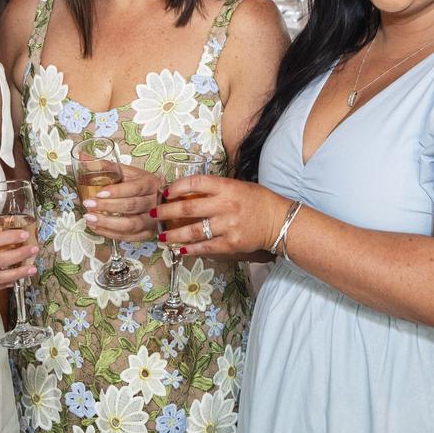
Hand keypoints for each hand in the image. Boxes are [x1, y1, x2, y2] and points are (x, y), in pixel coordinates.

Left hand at [84, 163, 160, 241]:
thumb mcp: (127, 172)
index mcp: (150, 183)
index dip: (117, 191)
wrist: (159, 200)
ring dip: (108, 223)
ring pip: (131, 224)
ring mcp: (152, 220)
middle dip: (108, 206)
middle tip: (89, 204)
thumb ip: (105, 166)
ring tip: (89, 218)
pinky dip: (110, 233)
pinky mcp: (147, 234)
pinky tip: (96, 227)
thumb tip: (82, 157)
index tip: (99, 192)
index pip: (135, 188)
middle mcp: (154, 202)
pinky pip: (128, 237)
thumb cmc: (140, 184)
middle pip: (131, 206)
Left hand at [153, 175, 289, 256]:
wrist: (280, 221)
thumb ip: (215, 189)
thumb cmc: (258, 201)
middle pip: (188, 209)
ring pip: (193, 231)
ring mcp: (228, 226)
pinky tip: (180, 249)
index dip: (177, 187)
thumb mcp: (238, 186)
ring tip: (162, 236)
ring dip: (174, 234)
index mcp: (227, 187)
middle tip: (154, 214)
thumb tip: (188, 193)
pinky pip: (206, 247)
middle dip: (166, 211)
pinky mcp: (231, 244)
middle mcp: (225, 206)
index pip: (195, 183)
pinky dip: (191, 249)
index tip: (166, 192)